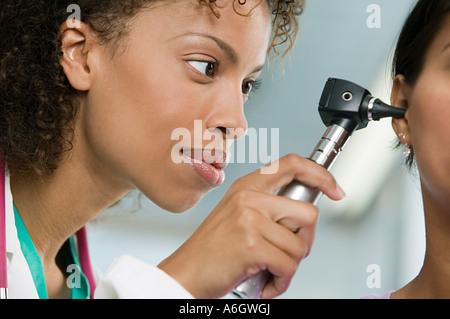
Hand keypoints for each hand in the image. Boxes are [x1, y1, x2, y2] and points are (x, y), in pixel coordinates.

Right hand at [158, 153, 344, 298]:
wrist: (186, 273)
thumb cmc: (214, 250)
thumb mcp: (238, 217)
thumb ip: (268, 209)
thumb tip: (305, 217)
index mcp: (246, 187)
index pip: (292, 164)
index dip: (320, 174)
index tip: (335, 189)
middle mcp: (249, 198)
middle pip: (308, 213)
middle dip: (304, 241)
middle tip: (287, 254)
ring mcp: (249, 220)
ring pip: (300, 245)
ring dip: (290, 266)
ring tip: (270, 270)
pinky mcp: (252, 245)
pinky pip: (289, 266)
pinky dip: (282, 281)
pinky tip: (266, 281)